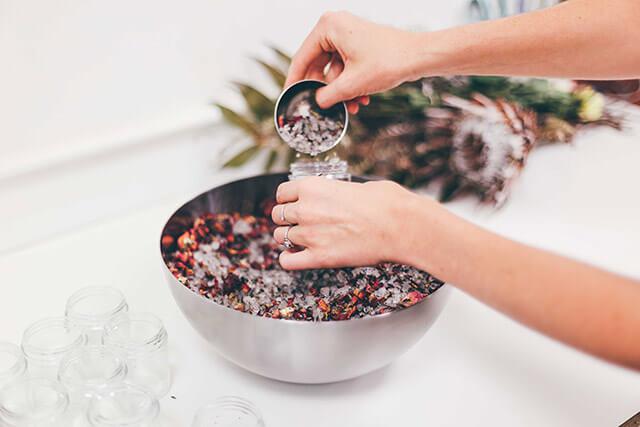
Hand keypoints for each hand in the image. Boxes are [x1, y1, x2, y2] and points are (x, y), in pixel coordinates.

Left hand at [271, 177, 425, 269]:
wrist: (400, 226)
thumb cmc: (386, 203)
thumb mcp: (359, 186)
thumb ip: (339, 192)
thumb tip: (343, 196)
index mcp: (312, 187)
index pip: (282, 192)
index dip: (287, 199)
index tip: (292, 203)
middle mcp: (305, 209)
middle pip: (278, 215)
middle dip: (287, 219)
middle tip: (298, 222)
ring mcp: (309, 234)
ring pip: (280, 237)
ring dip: (289, 238)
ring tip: (301, 239)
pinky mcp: (319, 257)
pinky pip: (288, 261)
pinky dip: (288, 259)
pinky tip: (296, 256)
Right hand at [285, 11, 419, 112]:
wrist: (419, 56)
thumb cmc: (389, 61)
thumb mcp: (352, 84)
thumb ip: (327, 96)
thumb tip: (314, 105)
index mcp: (328, 27)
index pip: (302, 58)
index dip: (295, 82)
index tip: (289, 98)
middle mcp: (335, 26)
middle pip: (317, 65)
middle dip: (325, 90)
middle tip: (322, 109)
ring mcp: (347, 35)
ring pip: (333, 70)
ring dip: (341, 91)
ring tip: (352, 106)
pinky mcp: (357, 44)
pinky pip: (345, 67)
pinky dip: (350, 84)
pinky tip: (361, 99)